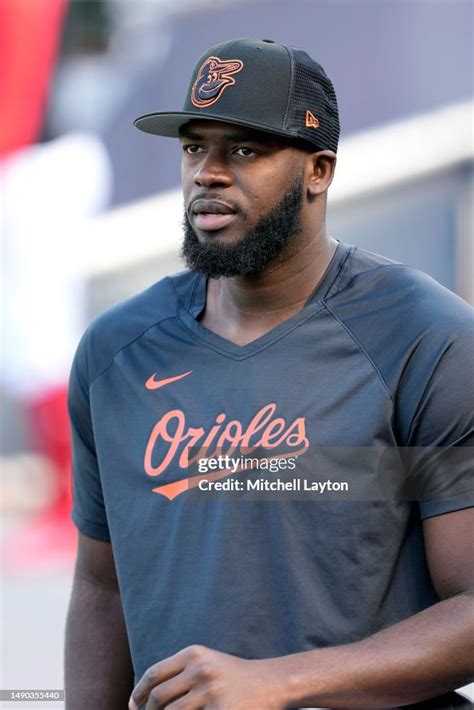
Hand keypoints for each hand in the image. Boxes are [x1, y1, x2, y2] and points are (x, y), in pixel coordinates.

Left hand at [129, 644, 286, 708]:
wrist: (271, 683)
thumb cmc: (234, 676)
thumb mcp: (207, 662)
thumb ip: (180, 672)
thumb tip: (146, 696)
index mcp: (194, 654)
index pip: (154, 674)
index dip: (139, 693)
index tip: (133, 707)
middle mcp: (200, 669)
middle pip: (159, 698)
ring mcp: (211, 692)